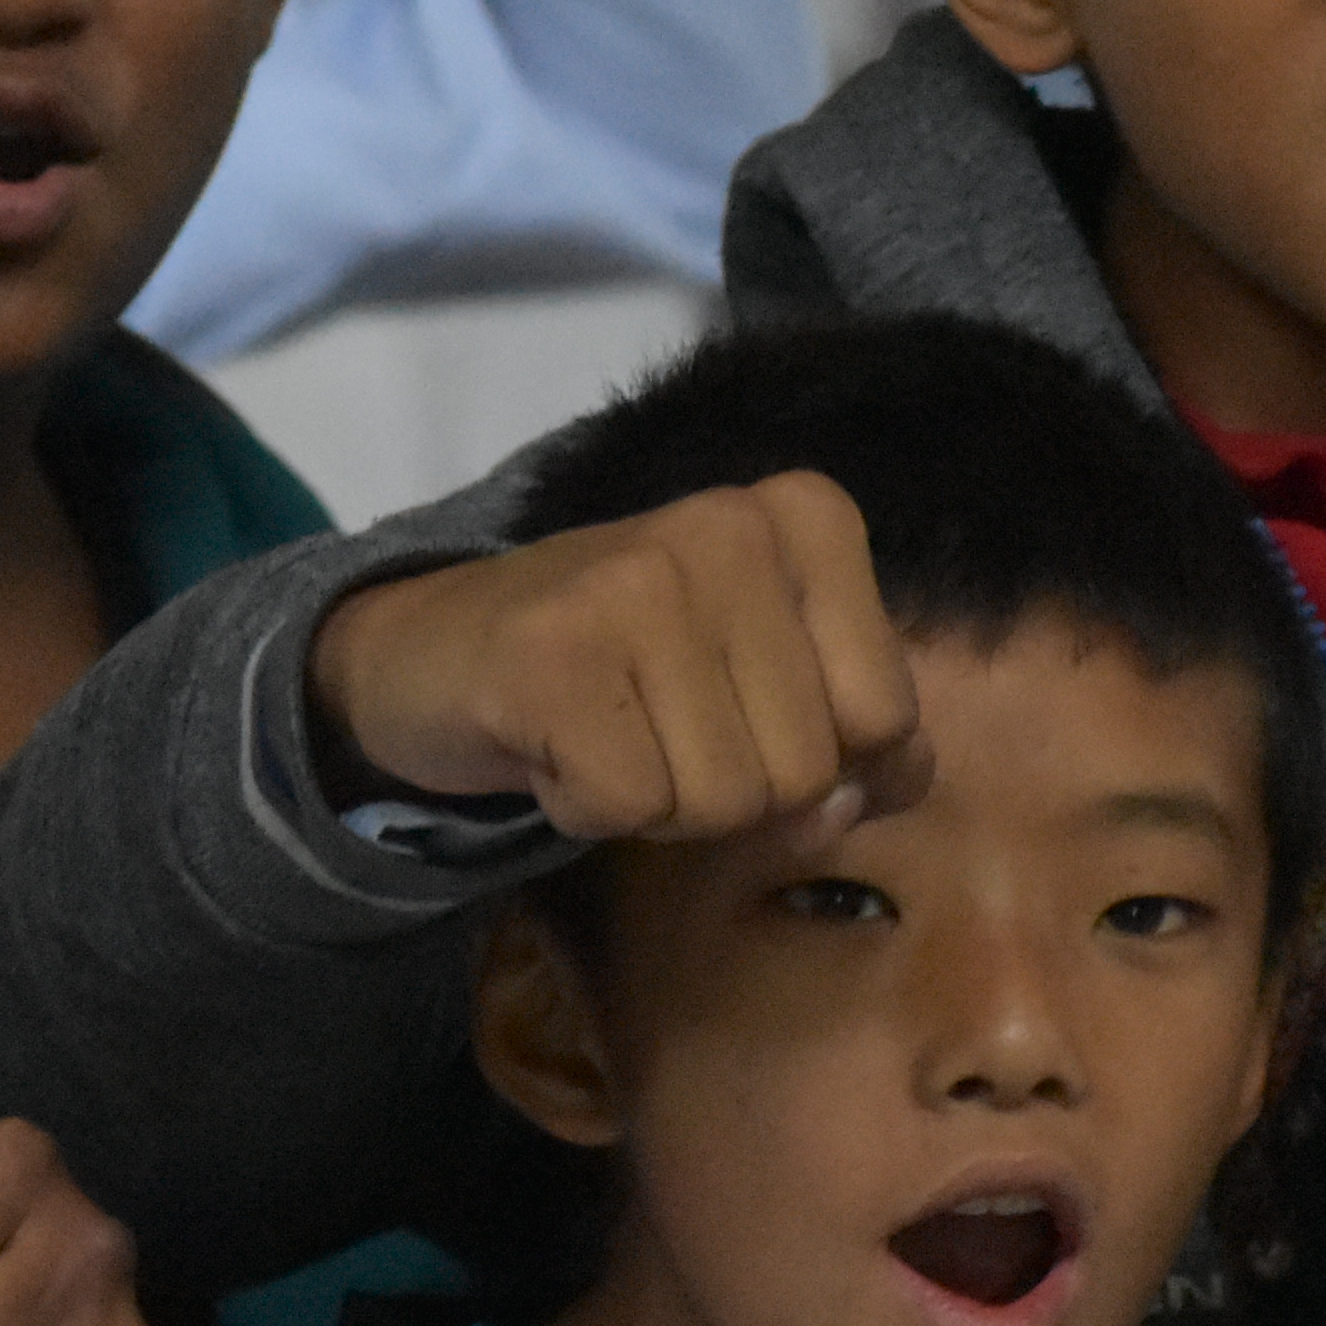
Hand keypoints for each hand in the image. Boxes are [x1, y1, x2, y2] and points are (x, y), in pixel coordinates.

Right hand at [303, 474, 923, 844]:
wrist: (437, 648)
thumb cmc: (626, 671)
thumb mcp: (766, 682)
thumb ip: (854, 739)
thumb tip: (865, 799)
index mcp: (805, 517)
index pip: (888, 718)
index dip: (819, 762)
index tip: (735, 712)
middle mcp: (729, 526)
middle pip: (807, 770)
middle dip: (731, 792)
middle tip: (653, 728)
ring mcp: (639, 581)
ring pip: (725, 800)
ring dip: (656, 804)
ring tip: (604, 732)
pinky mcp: (554, 653)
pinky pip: (630, 807)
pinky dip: (583, 808)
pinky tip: (552, 745)